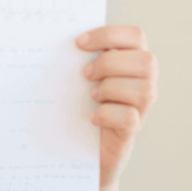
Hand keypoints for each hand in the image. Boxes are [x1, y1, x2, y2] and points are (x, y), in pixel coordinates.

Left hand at [77, 25, 157, 190]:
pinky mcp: (130, 134)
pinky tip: (91, 117)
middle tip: (85, 75)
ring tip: (91, 96)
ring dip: (111, 88)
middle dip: (111, 64)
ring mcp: (139, 111)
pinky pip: (130, 117)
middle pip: (146, 60)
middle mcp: (141, 86)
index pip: (135, 36)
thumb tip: (45, 40)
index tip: (79, 43)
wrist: (74, 156)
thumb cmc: (74, 111)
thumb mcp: (75, 82)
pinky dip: (107, 114)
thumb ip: (75, 61)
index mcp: (129, 65)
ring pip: (144, 89)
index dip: (111, 34)